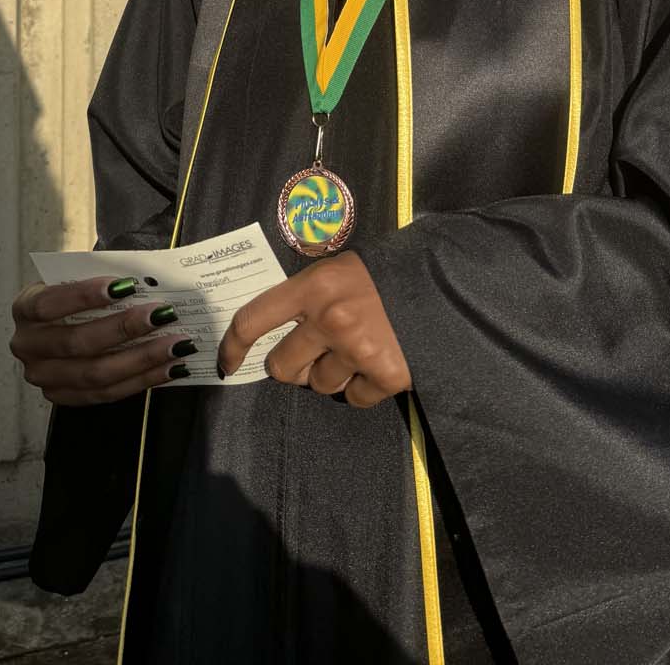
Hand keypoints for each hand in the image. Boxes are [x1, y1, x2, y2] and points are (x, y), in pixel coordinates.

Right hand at [9, 277, 195, 404]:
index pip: (50, 303)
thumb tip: (150, 279)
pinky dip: (142, 380)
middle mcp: (27, 345)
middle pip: (78, 343)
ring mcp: (43, 376)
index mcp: (25, 308)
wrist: (59, 319)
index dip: (85, 295)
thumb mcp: (77, 278)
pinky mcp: (63, 397)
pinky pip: (106, 394)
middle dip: (125, 329)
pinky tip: (170, 368)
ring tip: (177, 344)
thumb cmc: (75, 292)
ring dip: (142, 359)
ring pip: (95, 374)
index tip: (126, 285)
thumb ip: (103, 279)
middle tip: (164, 315)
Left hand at [217, 251, 410, 408]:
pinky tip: (380, 362)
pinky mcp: (385, 373)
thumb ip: (306, 295)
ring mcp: (357, 348)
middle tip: (318, 351)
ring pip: (320, 386)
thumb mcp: (338, 270)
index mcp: (314, 286)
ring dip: (333, 375)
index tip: (227, 363)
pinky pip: (356, 398)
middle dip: (296, 365)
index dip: (234, 346)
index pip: (254, 319)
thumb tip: (273, 331)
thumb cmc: (382, 276)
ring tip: (358, 350)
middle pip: (283, 368)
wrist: (442, 283)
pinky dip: (365, 387)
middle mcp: (330, 318)